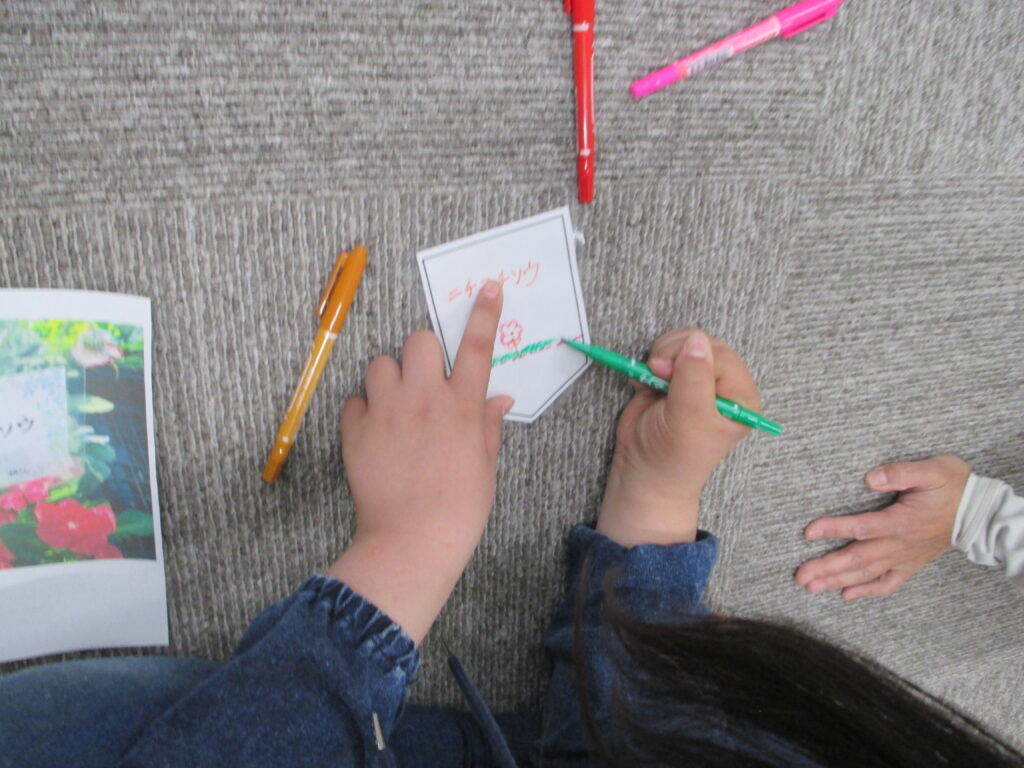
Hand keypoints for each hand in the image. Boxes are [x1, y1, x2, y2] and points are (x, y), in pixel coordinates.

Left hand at [328, 281, 512, 642]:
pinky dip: (363, 410)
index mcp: (462, 405)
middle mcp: (424, 398)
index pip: (476, 346)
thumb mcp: (485, 465)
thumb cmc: (460, 507)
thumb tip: (498, 398)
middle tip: (424, 381)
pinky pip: (354, 400)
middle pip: (418, 341)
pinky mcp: (356, 430)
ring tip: (394, 406)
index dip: (483, 312)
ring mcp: (387, 411)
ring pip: (380, 364)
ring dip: (388, 378)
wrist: (413, 539)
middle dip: (421, 355)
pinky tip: (374, 432)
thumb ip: (487, 425)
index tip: (487, 286)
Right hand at [597, 329, 760, 546]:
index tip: (666, 373)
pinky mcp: (673, 379)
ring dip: (661, 355)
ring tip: (652, 380)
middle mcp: (722, 385)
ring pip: (683, 342)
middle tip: (657, 374)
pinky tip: (646, 383)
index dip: (691, 357)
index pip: (721, 355)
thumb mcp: (690, 418)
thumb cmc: (675, 455)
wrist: (645, 473)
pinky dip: (650, 363)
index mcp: (740, 396)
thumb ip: (694, 377)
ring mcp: (697, 380)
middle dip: (675, 353)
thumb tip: (696, 339)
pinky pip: (663, 353)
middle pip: (703, 343)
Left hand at [795, 455, 970, 599]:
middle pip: (858, 558)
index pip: (862, 527)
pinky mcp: (910, 564)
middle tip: (801, 576)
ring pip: (867, 573)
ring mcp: (905, 557)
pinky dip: (867, 590)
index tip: (808, 532)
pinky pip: (888, 583)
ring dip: (837, 580)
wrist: (979, 513)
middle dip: (827, 567)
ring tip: (811, 587)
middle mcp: (900, 544)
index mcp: (902, 521)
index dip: (834, 529)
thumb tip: (870, 478)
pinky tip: (846, 594)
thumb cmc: (953, 486)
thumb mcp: (931, 470)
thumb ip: (900, 473)